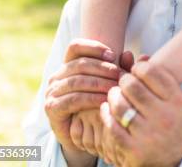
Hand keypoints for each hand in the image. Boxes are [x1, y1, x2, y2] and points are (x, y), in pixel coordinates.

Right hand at [44, 39, 119, 158]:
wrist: (84, 134)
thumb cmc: (99, 103)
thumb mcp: (109, 84)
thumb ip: (118, 69)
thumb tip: (128, 54)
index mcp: (68, 65)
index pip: (75, 47)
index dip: (94, 47)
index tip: (113, 54)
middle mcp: (57, 76)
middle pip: (79, 64)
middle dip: (102, 68)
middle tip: (119, 74)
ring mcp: (52, 91)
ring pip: (76, 81)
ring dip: (98, 83)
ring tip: (115, 88)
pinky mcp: (52, 107)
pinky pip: (72, 99)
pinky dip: (90, 98)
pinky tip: (104, 100)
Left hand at [100, 61, 181, 166]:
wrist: (178, 159)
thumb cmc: (175, 123)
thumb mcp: (176, 100)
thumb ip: (160, 79)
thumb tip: (141, 56)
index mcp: (177, 102)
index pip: (152, 73)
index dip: (140, 67)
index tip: (137, 70)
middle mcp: (164, 117)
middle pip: (133, 86)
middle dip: (124, 80)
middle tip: (123, 81)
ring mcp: (148, 134)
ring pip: (119, 104)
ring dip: (113, 95)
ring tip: (115, 93)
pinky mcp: (133, 149)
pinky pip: (112, 125)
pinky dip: (107, 114)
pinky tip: (108, 109)